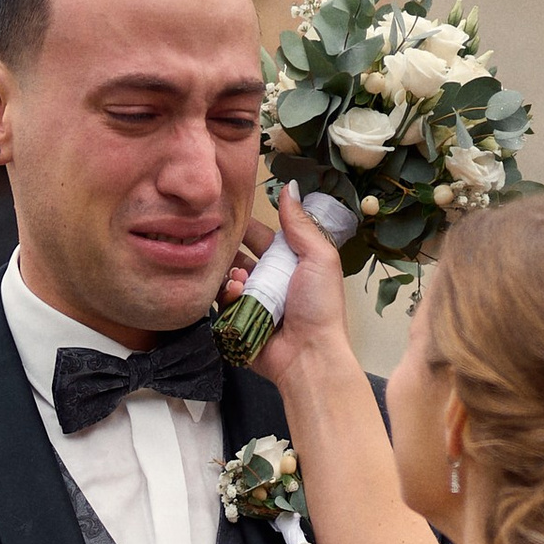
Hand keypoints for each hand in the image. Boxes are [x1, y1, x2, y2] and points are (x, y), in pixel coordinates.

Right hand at [221, 184, 356, 397]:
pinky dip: (227, 296)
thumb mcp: (318, 257)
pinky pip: (223, 304)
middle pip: (239, 256)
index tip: (227, 212)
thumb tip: (290, 187)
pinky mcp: (239, 324)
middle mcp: (270, 281)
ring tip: (239, 277)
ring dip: (230, 273)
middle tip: (223, 243)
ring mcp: (253, 303)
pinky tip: (236, 294)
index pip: (262, 237)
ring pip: (228, 279)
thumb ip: (300, 224)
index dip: (246, 225)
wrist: (309, 356)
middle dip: (231, 249)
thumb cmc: (320, 307)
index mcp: (290, 263)